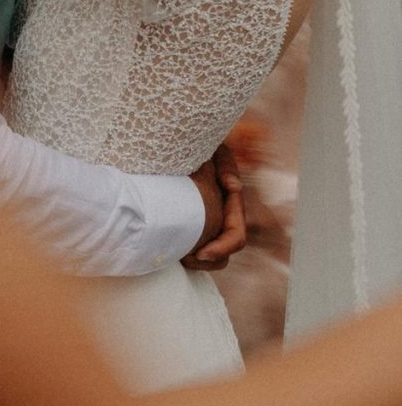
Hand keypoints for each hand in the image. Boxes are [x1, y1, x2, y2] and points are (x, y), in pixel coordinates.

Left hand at [182, 143, 245, 271]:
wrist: (171, 144)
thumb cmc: (193, 146)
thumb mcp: (213, 149)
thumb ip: (226, 164)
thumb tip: (235, 187)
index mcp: (229, 203)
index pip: (235, 235)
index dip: (222, 247)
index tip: (201, 252)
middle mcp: (220, 215)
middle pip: (223, 252)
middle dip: (206, 260)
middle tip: (185, 258)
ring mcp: (206, 222)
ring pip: (210, 256)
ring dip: (197, 261)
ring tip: (178, 256)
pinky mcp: (188, 224)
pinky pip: (192, 248)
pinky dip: (185, 253)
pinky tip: (170, 248)